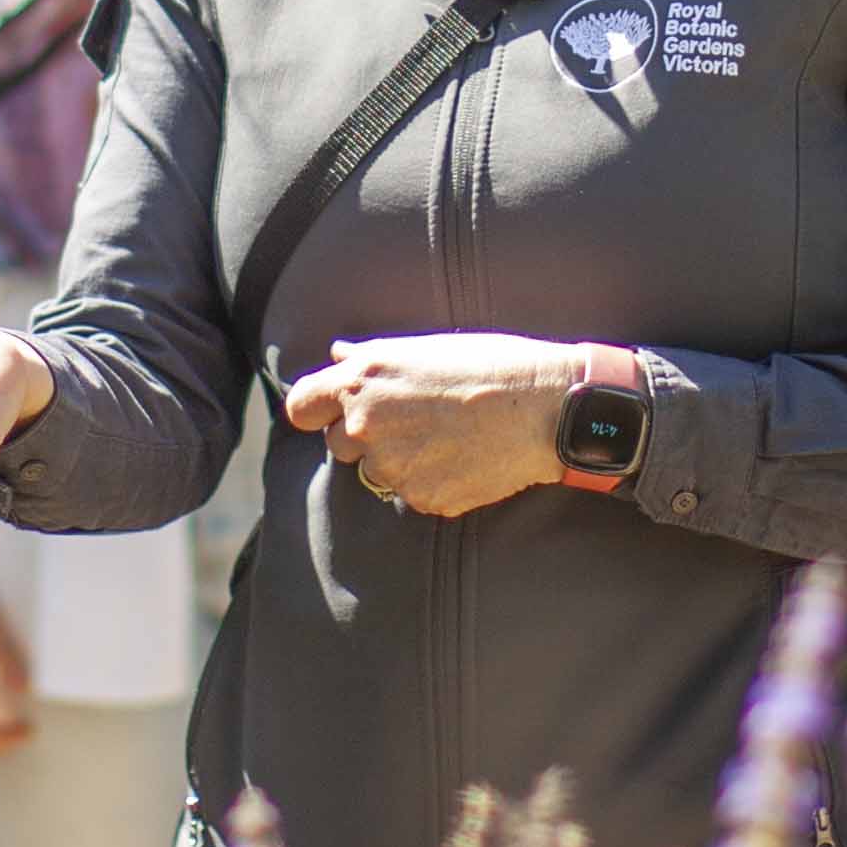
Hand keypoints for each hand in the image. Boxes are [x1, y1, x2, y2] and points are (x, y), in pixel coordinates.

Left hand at [285, 332, 608, 520]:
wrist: (547, 408)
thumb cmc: (490, 365)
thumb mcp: (425, 346)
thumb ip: (372, 356)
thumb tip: (337, 355)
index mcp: (362, 382)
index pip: (300, 407)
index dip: (315, 409)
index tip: (329, 411)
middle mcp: (368, 426)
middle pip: (336, 445)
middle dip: (364, 436)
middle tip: (413, 419)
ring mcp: (394, 468)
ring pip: (376, 473)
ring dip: (399, 461)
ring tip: (446, 436)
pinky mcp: (424, 499)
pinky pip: (412, 494)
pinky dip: (431, 482)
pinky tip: (463, 457)